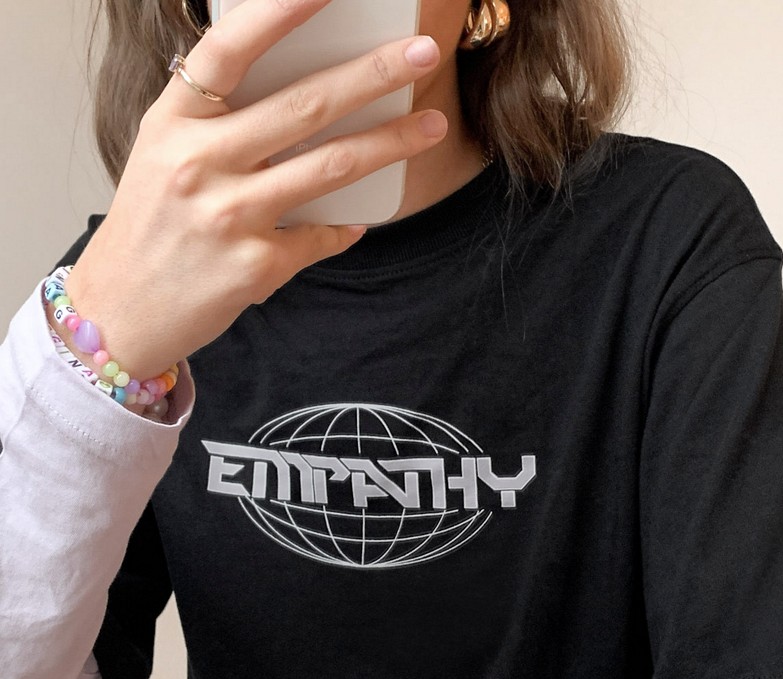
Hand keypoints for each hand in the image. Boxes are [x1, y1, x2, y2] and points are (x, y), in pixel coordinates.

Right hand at [63, 0, 446, 381]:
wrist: (119, 312)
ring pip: (330, 167)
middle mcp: (199, 164)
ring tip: (431, 126)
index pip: (228, 51)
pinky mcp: (256, 267)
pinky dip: (345, 228)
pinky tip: (358, 221)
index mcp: (173, 124)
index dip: (280, 12)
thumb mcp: (162, 156)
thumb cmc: (149, 228)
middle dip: (373, 75)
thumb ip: (215, 120)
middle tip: (423, 54)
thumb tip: (298, 91)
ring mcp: (230, 217)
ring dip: (390, 144)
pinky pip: (321, 236)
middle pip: (304, 106)